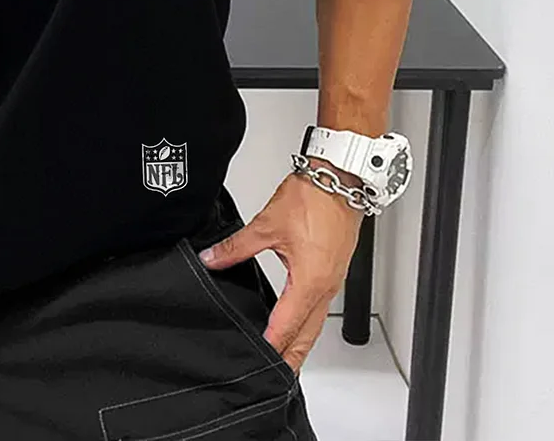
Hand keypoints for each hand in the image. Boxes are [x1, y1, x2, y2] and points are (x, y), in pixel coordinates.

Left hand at [196, 172, 362, 372]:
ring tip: (282, 355)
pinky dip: (307, 321)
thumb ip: (236, 246)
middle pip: (306, 334)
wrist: (341, 179)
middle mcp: (325, 286)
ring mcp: (332, 280)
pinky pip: (320, 305)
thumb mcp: (267, 224)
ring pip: (316, 322)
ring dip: (300, 340)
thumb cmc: (315, 199)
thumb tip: (212, 259)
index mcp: (310, 281)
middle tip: (273, 374)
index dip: (270, 344)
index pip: (286, 325)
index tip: (256, 359)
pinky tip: (295, 319)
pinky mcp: (333, 270)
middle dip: (290, 356)